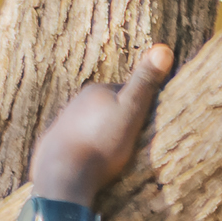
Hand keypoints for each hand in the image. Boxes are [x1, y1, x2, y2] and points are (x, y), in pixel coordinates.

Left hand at [28, 47, 168, 207]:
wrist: (63, 173)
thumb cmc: (101, 143)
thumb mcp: (131, 111)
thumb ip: (145, 82)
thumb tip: (163, 48)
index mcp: (97, 90)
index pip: (128, 92)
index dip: (143, 106)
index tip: (152, 122)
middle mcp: (78, 101)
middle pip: (110, 107)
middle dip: (123, 119)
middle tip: (138, 141)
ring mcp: (65, 121)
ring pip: (95, 124)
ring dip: (107, 134)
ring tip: (119, 155)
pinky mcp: (58, 142)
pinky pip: (82, 140)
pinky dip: (92, 147)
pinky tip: (97, 162)